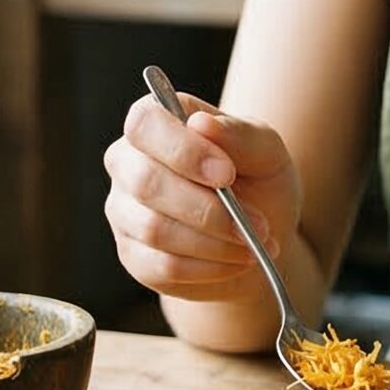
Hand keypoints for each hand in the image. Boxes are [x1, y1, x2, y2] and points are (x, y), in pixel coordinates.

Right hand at [103, 91, 301, 302]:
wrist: (258, 233)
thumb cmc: (257, 179)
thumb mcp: (266, 150)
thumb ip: (239, 133)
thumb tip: (202, 124)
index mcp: (156, 123)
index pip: (145, 123)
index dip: (183, 149)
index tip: (226, 173)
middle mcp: (128, 163)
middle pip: (145, 182)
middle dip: (208, 208)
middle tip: (256, 222)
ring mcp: (124, 211)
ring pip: (155, 229)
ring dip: (216, 242)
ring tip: (254, 242)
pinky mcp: (133, 256)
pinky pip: (163, 266)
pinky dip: (210, 267)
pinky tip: (237, 260)